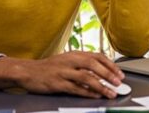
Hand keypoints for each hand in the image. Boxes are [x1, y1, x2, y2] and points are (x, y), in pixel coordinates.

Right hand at [0, 51, 123, 97]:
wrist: (28, 71)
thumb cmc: (50, 67)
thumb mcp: (67, 60)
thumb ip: (82, 64)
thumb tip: (102, 72)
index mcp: (75, 54)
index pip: (97, 56)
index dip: (110, 65)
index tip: (120, 73)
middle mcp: (70, 60)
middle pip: (94, 65)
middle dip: (108, 74)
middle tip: (118, 82)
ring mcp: (63, 72)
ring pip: (86, 78)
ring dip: (101, 86)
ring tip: (110, 92)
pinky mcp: (57, 83)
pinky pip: (75, 88)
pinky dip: (87, 92)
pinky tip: (95, 95)